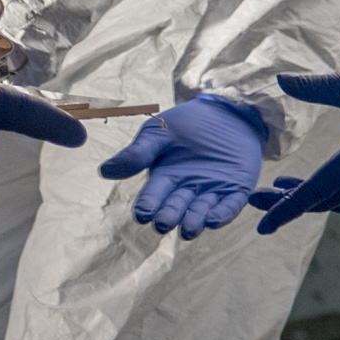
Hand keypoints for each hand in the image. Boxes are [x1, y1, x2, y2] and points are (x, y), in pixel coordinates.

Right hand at [98, 95, 267, 237]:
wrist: (226, 111)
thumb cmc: (188, 123)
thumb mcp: (158, 134)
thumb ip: (137, 153)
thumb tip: (104, 171)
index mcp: (164, 178)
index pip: (153, 196)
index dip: (148, 205)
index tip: (142, 214)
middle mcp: (185, 190)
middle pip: (175, 208)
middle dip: (169, 216)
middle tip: (163, 223)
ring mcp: (211, 192)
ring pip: (200, 212)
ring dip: (194, 221)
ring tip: (188, 229)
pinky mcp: (235, 190)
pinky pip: (229, 206)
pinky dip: (222, 214)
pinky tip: (214, 221)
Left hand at [247, 52, 339, 233]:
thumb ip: (315, 88)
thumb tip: (279, 79)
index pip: (312, 194)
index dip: (283, 209)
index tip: (260, 225)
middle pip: (322, 202)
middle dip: (288, 202)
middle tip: (257, 196)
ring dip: (313, 199)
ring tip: (283, 188)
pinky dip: (338, 196)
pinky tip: (324, 186)